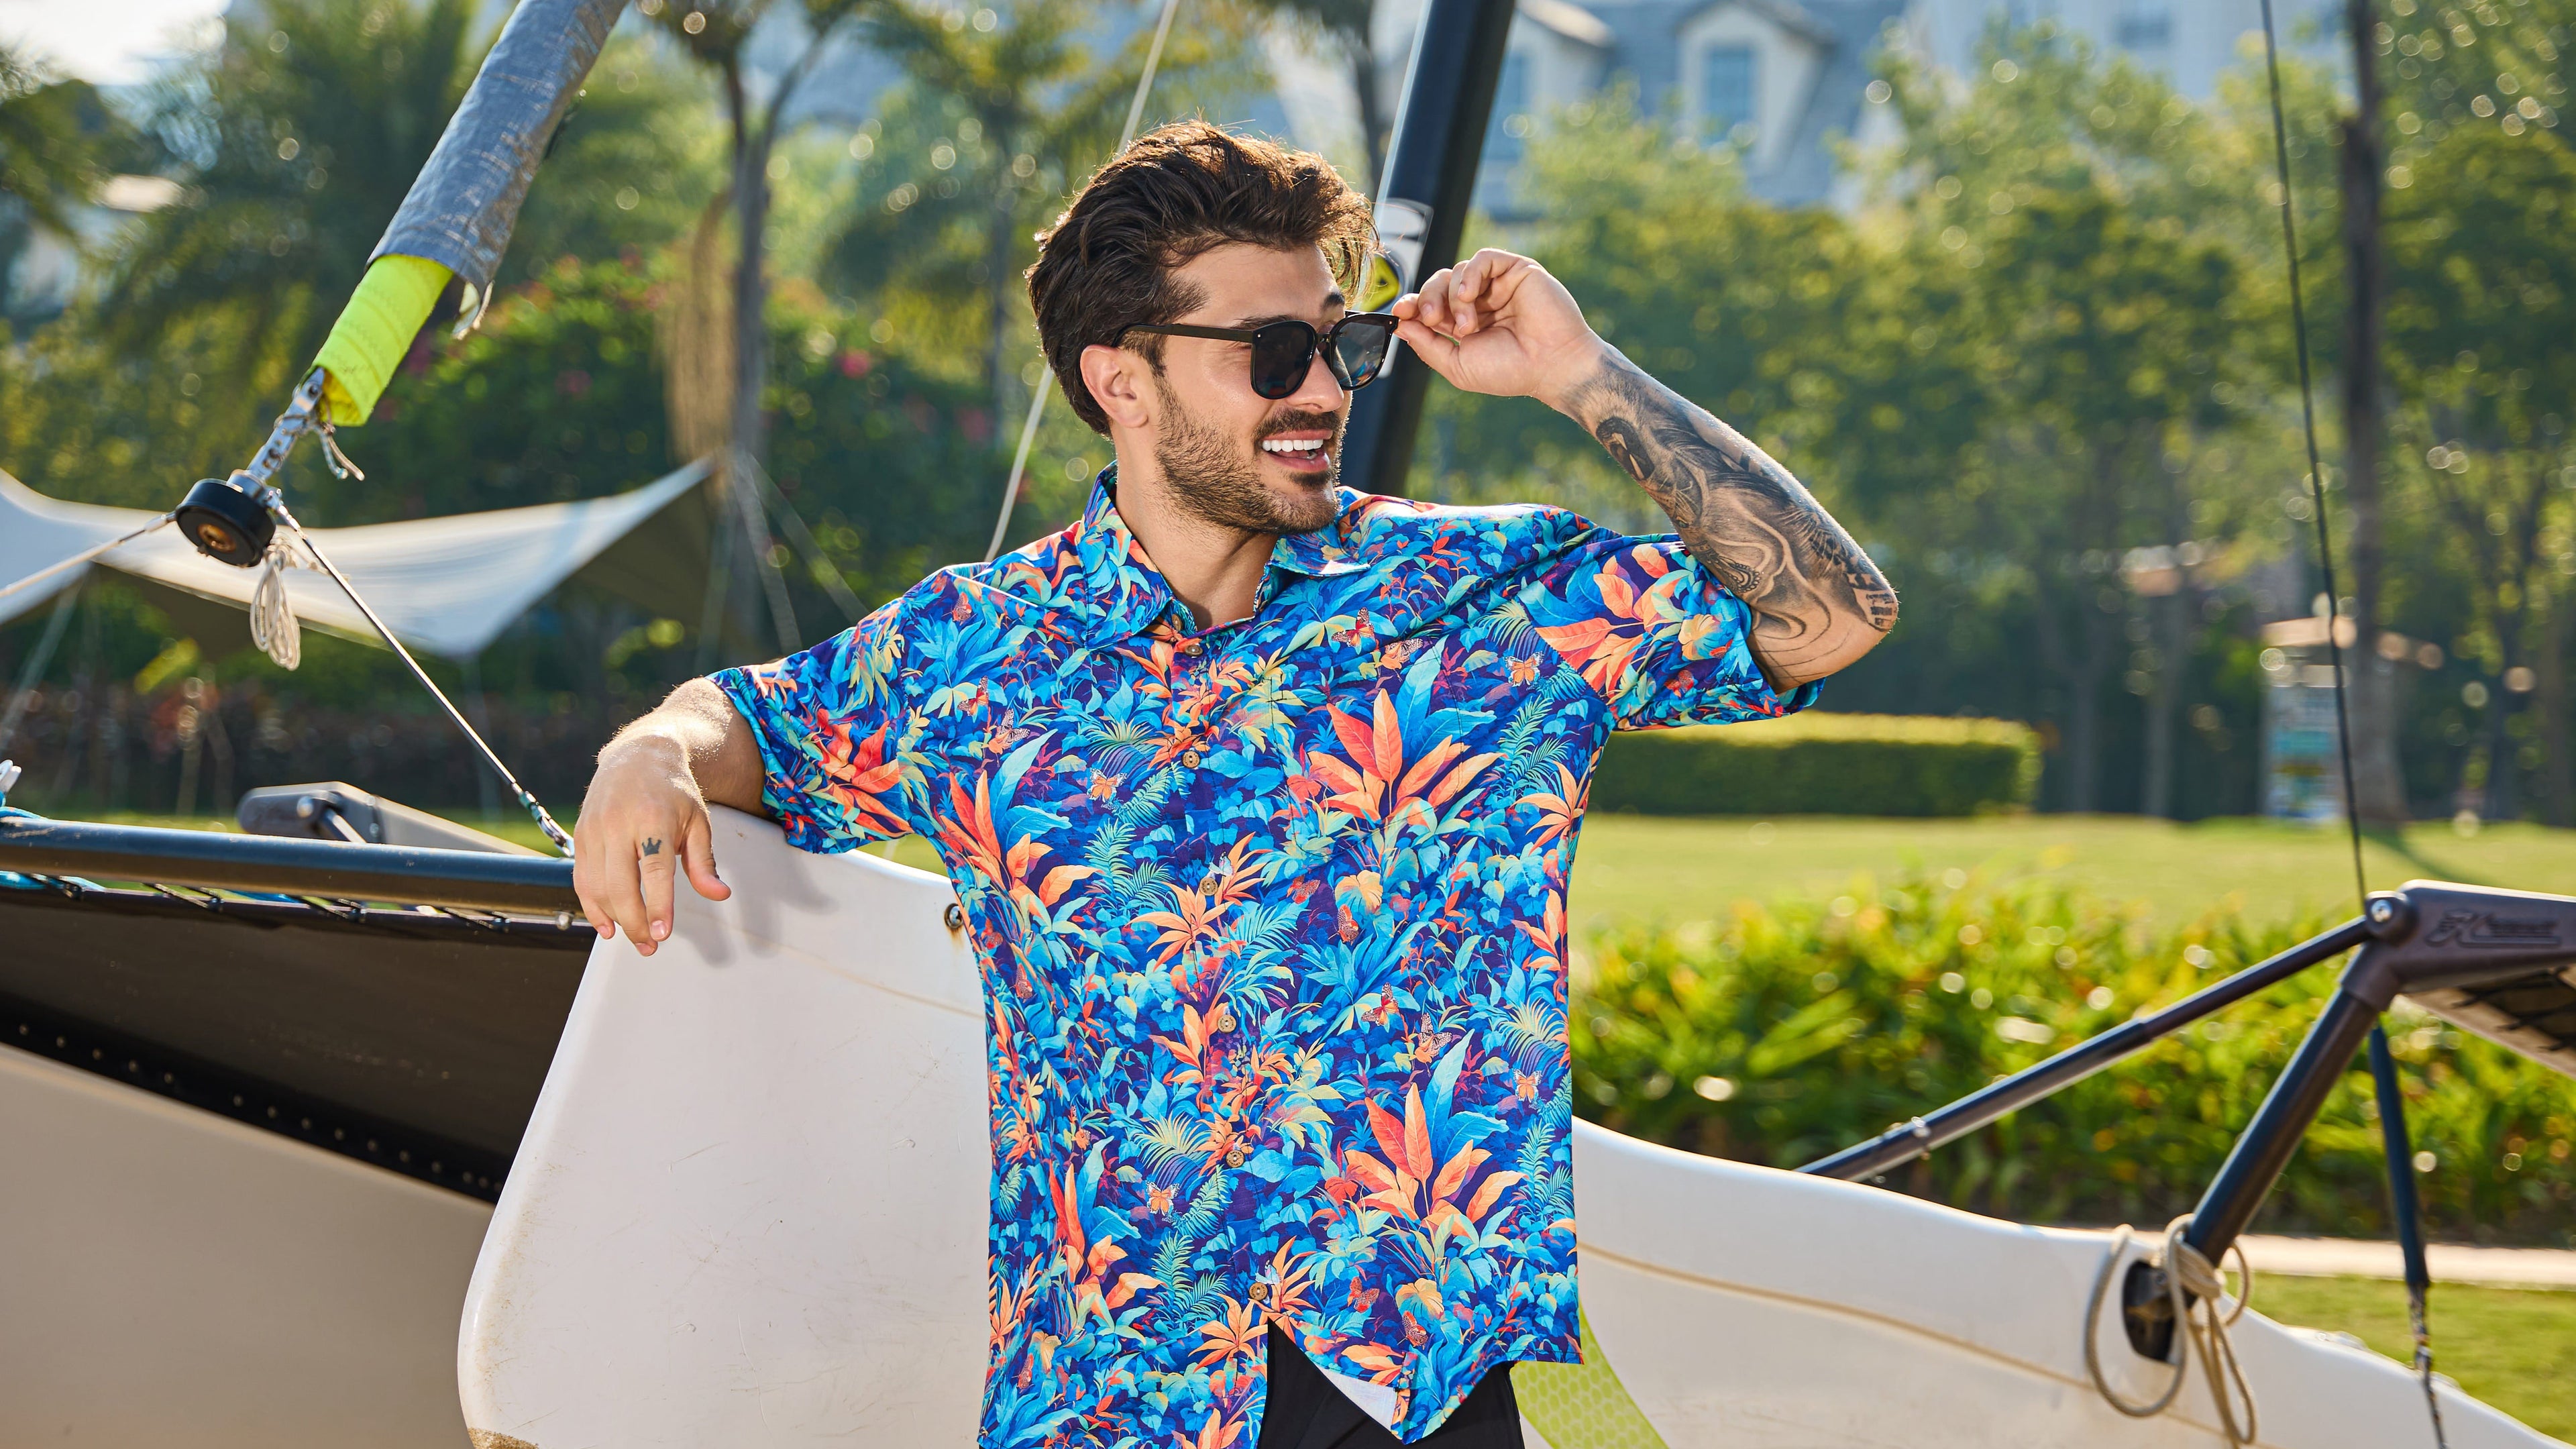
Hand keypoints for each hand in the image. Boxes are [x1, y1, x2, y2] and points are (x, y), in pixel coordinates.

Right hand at [572, 730, 729, 954]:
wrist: (638, 756)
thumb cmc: (673, 791)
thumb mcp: (697, 821)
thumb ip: (704, 862)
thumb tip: (718, 894)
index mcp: (653, 817)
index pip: (654, 870)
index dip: (657, 905)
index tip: (662, 934)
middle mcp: (618, 823)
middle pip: (620, 884)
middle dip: (634, 922)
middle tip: (650, 946)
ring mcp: (594, 829)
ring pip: (597, 886)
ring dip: (614, 919)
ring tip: (634, 938)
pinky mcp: (580, 836)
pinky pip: (582, 879)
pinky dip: (592, 906)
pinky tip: (607, 926)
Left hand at [1390, 248, 1608, 410]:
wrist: (1550, 366)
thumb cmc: (1510, 371)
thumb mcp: (1458, 365)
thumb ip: (1427, 345)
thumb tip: (1400, 325)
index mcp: (1465, 323)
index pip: (1431, 303)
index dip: (1413, 304)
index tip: (1400, 311)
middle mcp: (1481, 301)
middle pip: (1440, 283)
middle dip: (1428, 299)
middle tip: (1432, 319)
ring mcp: (1499, 284)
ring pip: (1459, 271)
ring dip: (1455, 298)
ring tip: (1468, 327)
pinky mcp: (1517, 270)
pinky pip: (1484, 258)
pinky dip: (1471, 274)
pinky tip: (1471, 296)